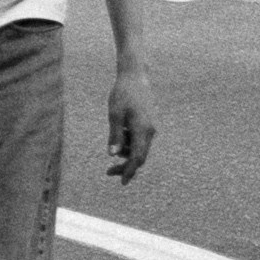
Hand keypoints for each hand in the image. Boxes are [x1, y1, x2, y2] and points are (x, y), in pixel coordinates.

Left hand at [105, 61, 160, 182]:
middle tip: (108, 172)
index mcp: (143, 130)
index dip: (130, 171)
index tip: (122, 182)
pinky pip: (139, 140)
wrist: (135, 77)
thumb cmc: (122, 94)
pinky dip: (129, 143)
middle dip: (125, 166)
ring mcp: (151, 128)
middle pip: (139, 157)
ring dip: (125, 151)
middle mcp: (150, 131)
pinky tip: (121, 130)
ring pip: (139, 149)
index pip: (137, 157)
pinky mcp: (148, 124)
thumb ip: (115, 135)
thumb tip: (112, 155)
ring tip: (114, 135)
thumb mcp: (114, 114)